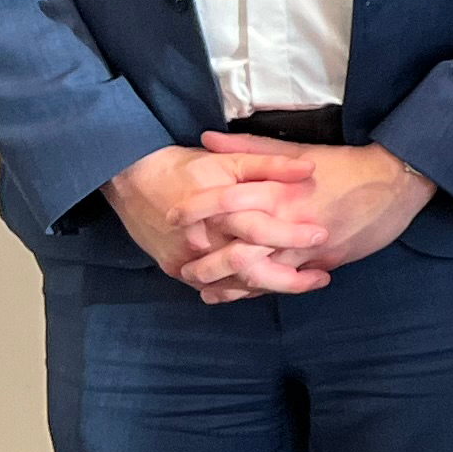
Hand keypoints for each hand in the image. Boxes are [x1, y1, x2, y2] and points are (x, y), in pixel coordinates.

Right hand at [105, 144, 320, 297]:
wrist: (130, 179)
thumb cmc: (185, 167)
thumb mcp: (229, 160)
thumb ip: (269, 164)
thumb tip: (308, 170)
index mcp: (216, 210)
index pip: (259, 229)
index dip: (291, 235)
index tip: (322, 236)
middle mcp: (201, 240)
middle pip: (248, 268)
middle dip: (288, 277)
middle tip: (321, 277)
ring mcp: (186, 260)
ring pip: (234, 284)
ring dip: (271, 288)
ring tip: (303, 284)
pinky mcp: (176, 270)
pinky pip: (214, 288)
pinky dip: (243, 290)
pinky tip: (268, 288)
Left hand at [193, 136, 432, 295]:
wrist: (395, 183)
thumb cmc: (345, 164)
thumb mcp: (298, 151)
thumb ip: (251, 150)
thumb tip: (208, 139)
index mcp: (277, 192)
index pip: (225, 205)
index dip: (194, 213)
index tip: (169, 219)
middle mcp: (288, 223)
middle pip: (237, 252)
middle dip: (207, 265)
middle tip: (182, 270)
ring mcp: (306, 248)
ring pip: (260, 275)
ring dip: (230, 286)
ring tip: (206, 291)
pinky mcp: (323, 263)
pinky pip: (287, 282)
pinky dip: (262, 291)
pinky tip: (245, 294)